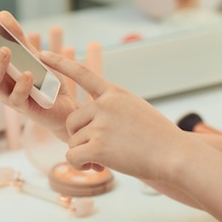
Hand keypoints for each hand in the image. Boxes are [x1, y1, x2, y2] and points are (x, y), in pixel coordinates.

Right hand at [0, 11, 80, 140]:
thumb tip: (1, 15)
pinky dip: (21, 85)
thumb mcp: (31, 53)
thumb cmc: (43, 78)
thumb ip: (16, 37)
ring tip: (4, 50)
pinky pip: (17, 98)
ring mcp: (8, 96)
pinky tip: (28, 74)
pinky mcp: (25, 108)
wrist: (66, 104)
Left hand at [41, 50, 195, 181]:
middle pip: (72, 121)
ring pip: (73, 140)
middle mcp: (105, 104)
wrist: (178, 156)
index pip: (82, 72)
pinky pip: (72, 156)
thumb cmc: (161, 138)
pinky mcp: (99, 146)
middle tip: (103, 149)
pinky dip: (80, 165)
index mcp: (114, 93)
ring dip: (84, 153)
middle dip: (81, 138)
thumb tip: (91, 117)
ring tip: (107, 159)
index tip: (43, 54)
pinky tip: (97, 167)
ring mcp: (101, 124)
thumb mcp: (136, 109)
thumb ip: (112, 107)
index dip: (60, 62)